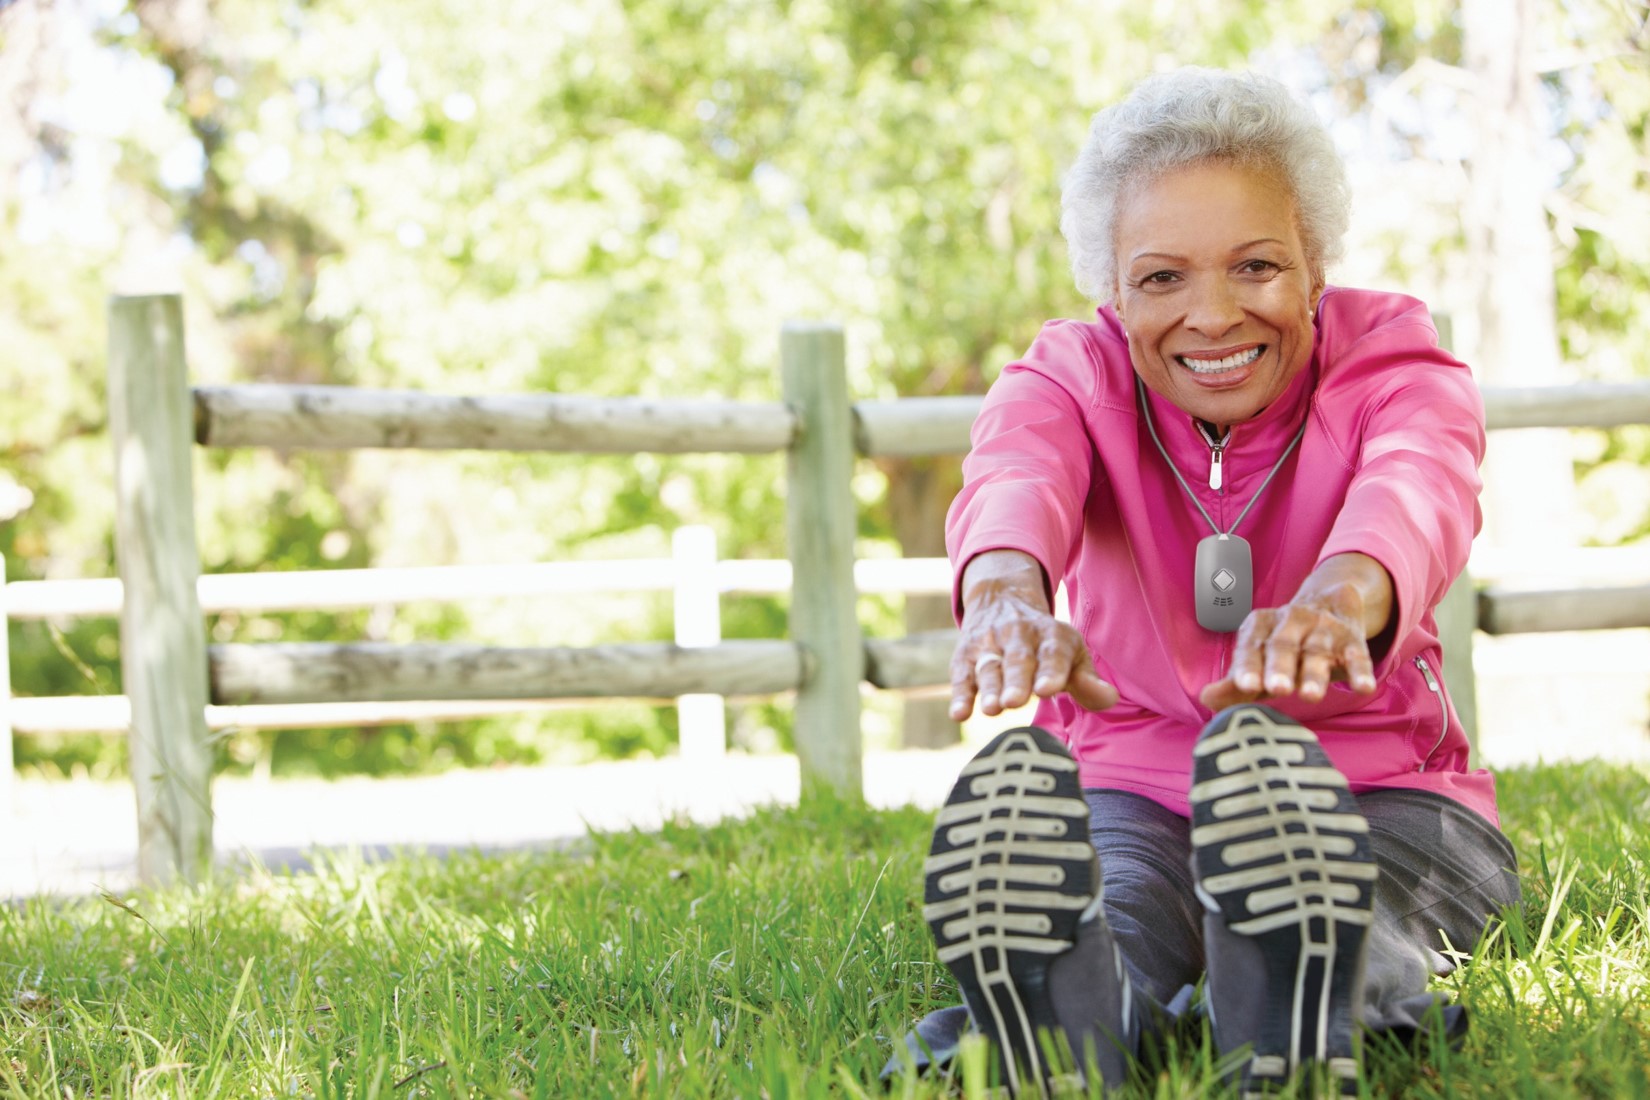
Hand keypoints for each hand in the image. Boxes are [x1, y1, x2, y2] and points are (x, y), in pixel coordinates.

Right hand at [950, 551, 1117, 719]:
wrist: (1003, 599)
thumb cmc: (1047, 644)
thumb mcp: (1072, 653)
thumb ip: (1087, 680)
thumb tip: (1109, 699)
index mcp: (1051, 634)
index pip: (1053, 653)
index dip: (1050, 671)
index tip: (1047, 690)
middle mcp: (1018, 634)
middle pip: (1018, 659)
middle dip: (1016, 681)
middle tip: (1015, 702)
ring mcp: (989, 644)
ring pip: (989, 667)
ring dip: (989, 688)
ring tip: (992, 709)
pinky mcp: (965, 655)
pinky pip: (961, 675)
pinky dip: (960, 694)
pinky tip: (959, 714)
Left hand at [1200, 553, 1390, 710]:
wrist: (1330, 602)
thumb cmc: (1283, 647)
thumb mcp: (1258, 660)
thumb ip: (1235, 683)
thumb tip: (1205, 699)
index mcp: (1260, 626)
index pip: (1251, 647)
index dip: (1248, 667)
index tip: (1245, 686)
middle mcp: (1290, 622)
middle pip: (1283, 645)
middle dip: (1279, 667)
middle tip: (1277, 689)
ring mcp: (1322, 628)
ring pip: (1317, 651)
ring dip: (1314, 674)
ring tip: (1310, 696)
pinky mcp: (1351, 638)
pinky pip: (1357, 655)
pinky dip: (1360, 671)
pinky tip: (1363, 688)